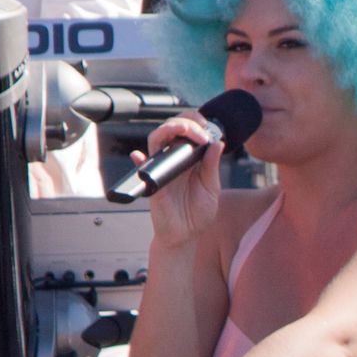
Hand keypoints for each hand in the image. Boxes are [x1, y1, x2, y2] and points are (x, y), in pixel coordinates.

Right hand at [130, 117, 228, 248]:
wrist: (186, 234)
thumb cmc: (197, 212)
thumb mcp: (211, 187)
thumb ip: (211, 166)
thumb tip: (218, 143)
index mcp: (188, 159)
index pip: (186, 132)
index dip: (194, 122)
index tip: (208, 125)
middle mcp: (172, 161)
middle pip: (170, 130)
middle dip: (185, 121)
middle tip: (201, 129)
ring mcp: (161, 170)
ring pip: (156, 141)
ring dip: (169, 130)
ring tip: (185, 131)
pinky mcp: (153, 184)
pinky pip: (142, 168)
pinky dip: (139, 160)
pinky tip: (140, 156)